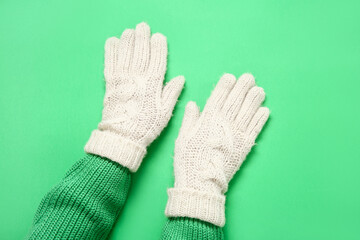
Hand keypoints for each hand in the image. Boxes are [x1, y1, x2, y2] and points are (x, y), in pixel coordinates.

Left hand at [85, 23, 183, 171]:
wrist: (123, 136)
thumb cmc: (146, 125)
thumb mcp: (164, 112)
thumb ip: (171, 93)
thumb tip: (180, 78)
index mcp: (152, 85)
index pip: (157, 61)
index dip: (158, 48)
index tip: (159, 37)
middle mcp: (137, 78)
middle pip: (140, 53)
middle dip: (142, 38)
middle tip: (143, 27)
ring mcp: (122, 79)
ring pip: (126, 55)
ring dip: (128, 41)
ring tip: (130, 31)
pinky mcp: (110, 83)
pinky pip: (110, 63)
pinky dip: (111, 52)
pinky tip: (113, 42)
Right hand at [165, 73, 268, 226]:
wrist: (201, 182)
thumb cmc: (188, 160)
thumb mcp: (182, 137)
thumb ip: (190, 120)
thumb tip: (193, 104)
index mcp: (207, 120)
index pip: (218, 97)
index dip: (225, 86)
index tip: (231, 77)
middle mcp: (224, 123)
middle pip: (235, 101)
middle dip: (242, 87)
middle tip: (250, 77)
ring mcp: (236, 134)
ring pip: (247, 112)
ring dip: (254, 100)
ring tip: (260, 90)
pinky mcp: (245, 146)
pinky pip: (254, 129)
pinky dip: (260, 119)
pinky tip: (265, 111)